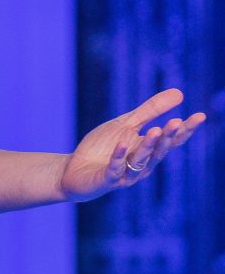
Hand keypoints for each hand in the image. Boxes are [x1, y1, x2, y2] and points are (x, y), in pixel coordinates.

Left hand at [59, 87, 206, 203]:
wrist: (73, 170)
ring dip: (148, 146)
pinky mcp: (106, 180)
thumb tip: (180, 93)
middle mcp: (141, 165)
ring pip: (140, 161)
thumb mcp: (126, 124)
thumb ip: (151, 110)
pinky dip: (119, 156)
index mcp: (148, 150)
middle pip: (158, 151)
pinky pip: (114, 168)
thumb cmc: (103, 147)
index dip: (185, 129)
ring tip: (156, 130)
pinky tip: (123, 143)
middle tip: (176, 122)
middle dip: (167, 137)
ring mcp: (124, 174)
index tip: (200, 116)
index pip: (171, 141)